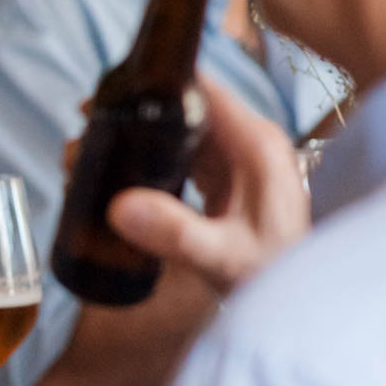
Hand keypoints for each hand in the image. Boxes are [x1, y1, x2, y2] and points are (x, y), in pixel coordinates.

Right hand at [104, 76, 308, 295]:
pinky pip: (184, 155)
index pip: (202, 90)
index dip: (154, 85)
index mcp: (254, 145)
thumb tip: (118, 207)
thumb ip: (177, 233)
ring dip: (138, 138)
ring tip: (91, 155)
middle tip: (85, 135)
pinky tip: (120, 176)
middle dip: (133, 116)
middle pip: (184, 109)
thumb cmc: (272, 274)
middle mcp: (248, 144)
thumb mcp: (223, 256)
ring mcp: (239, 160)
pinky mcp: (229, 179)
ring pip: (180, 131)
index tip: (107, 97)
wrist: (299, 300)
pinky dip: (151, 159)